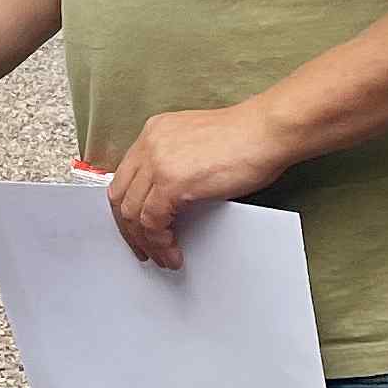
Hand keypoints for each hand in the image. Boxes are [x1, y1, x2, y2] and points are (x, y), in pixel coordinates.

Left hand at [105, 101, 285, 267]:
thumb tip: (170, 200)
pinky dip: (160, 242)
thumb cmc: (247, 138)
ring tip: (163, 256)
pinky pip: (152, 221)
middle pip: (120, 196)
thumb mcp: (198, 146)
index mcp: (154, 132)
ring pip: (133, 213)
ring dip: (147, 242)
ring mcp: (158, 162)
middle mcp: (150, 144)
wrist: (267, 131)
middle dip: (130, 230)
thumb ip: (176, 165)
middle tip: (144, 249)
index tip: (136, 227)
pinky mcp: (171, 182)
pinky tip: (173, 250)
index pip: (124, 177)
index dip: (127, 208)